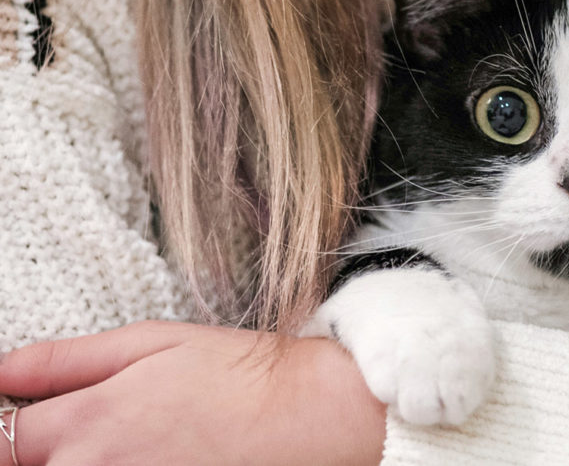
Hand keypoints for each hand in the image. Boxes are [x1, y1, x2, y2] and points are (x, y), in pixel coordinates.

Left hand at [0, 321, 384, 465]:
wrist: (309, 416)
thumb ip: (67, 360)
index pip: (0, 442)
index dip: (9, 430)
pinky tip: (158, 456)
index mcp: (88, 422)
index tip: (32, 421)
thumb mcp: (153, 343)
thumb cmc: (238, 375)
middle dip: (48, 453)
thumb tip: (3, 368)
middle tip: (112, 428)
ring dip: (85, 462)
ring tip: (138, 442)